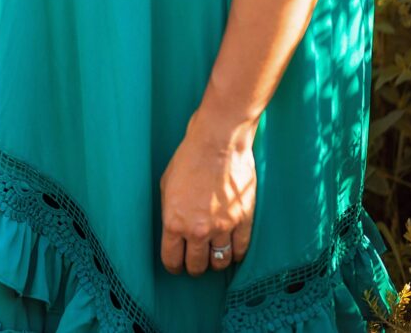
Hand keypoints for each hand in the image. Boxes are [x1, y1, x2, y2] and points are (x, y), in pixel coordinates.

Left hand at [159, 108, 256, 275]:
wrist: (217, 144)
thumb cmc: (188, 160)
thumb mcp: (166, 187)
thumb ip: (169, 213)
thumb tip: (173, 231)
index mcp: (174, 222)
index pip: (172, 260)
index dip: (174, 266)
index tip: (177, 266)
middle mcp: (198, 230)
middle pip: (197, 266)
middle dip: (195, 266)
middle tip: (196, 262)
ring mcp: (223, 227)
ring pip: (220, 262)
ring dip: (216, 262)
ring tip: (214, 256)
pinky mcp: (244, 221)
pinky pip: (241, 250)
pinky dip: (236, 254)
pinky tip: (232, 250)